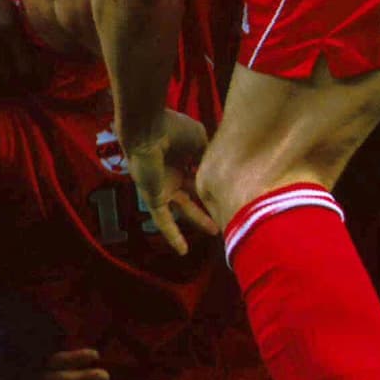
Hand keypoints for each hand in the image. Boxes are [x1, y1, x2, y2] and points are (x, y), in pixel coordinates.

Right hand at [0, 0, 40, 98]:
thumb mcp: (6, 7)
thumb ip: (19, 32)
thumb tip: (36, 58)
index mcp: (6, 21)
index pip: (24, 62)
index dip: (34, 77)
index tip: (40, 82)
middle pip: (6, 75)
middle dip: (17, 88)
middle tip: (23, 91)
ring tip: (4, 93)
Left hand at [124, 109, 216, 255]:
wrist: (148, 130)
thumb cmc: (173, 129)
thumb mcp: (198, 139)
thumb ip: (207, 154)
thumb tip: (217, 168)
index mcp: (181, 158)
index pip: (198, 175)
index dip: (213, 181)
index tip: (230, 188)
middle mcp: (172, 174)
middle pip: (193, 194)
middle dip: (208, 203)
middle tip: (225, 213)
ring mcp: (162, 188)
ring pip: (183, 209)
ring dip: (198, 220)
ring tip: (216, 232)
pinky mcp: (153, 199)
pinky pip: (163, 220)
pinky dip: (172, 235)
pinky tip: (183, 250)